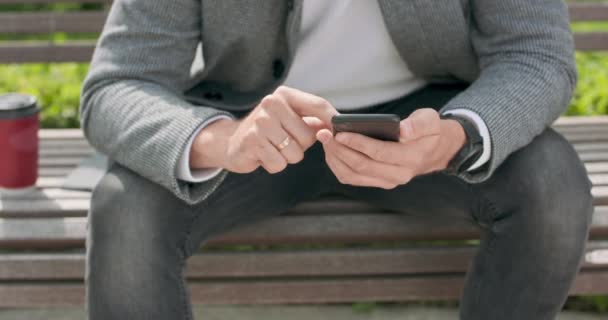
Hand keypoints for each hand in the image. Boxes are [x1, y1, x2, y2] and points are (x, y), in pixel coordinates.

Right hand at [191, 86, 337, 173]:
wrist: (231, 142)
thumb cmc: (269, 132)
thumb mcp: (290, 120)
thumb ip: (314, 121)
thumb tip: (337, 127)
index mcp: (285, 95)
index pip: (318, 105)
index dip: (333, 119)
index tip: (342, 129)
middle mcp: (272, 104)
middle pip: (309, 136)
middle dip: (301, 146)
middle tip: (283, 142)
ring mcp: (260, 122)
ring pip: (295, 153)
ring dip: (287, 157)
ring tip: (273, 148)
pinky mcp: (252, 141)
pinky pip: (279, 163)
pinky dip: (274, 165)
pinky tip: (263, 155)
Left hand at [317, 108, 465, 188]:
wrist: (431, 150)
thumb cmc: (428, 131)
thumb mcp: (430, 120)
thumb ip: (418, 125)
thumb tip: (402, 131)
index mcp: (411, 159)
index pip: (380, 153)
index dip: (358, 143)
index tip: (340, 133)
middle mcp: (398, 176)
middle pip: (362, 166)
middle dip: (340, 149)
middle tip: (324, 134)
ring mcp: (386, 182)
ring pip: (353, 174)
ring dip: (335, 158)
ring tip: (325, 140)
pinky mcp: (375, 182)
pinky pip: (351, 178)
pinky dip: (337, 165)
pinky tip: (330, 150)